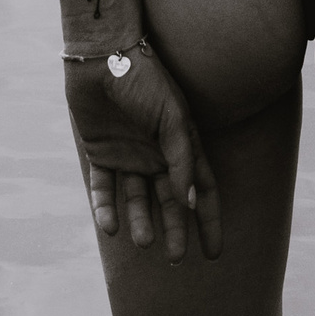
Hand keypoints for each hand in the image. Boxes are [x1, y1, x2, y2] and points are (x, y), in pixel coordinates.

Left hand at [65, 44, 222, 262]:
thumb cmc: (145, 80)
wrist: (102, 55)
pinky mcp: (100, 153)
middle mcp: (157, 154)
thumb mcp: (172, 118)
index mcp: (182, 145)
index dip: (209, 220)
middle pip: (170, 202)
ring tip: (144, 242)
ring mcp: (128, 155)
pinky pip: (103, 189)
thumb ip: (181, 160)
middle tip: (176, 260)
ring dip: (141, 222)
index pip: (201, 190)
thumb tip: (189, 204)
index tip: (214, 253)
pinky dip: (105, 210)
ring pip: (136, 200)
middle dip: (175, 232)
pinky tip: (111, 227)